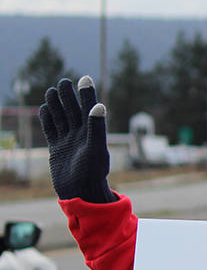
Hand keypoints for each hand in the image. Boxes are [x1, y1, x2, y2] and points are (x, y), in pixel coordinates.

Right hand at [38, 76, 115, 202]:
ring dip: (56, 105)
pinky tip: (44, 109)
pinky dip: (47, 120)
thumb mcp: (96, 149)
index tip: (85, 77)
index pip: (89, 109)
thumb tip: (99, 105)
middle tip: (64, 81)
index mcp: (92, 133)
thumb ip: (97, 127)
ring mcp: (68, 141)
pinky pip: (51, 131)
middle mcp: (80, 135)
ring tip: (53, 90)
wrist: (81, 192)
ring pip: (61, 118)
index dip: (87, 94)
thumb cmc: (92, 172)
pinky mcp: (57, 149)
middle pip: (72, 111)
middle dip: (68, 96)